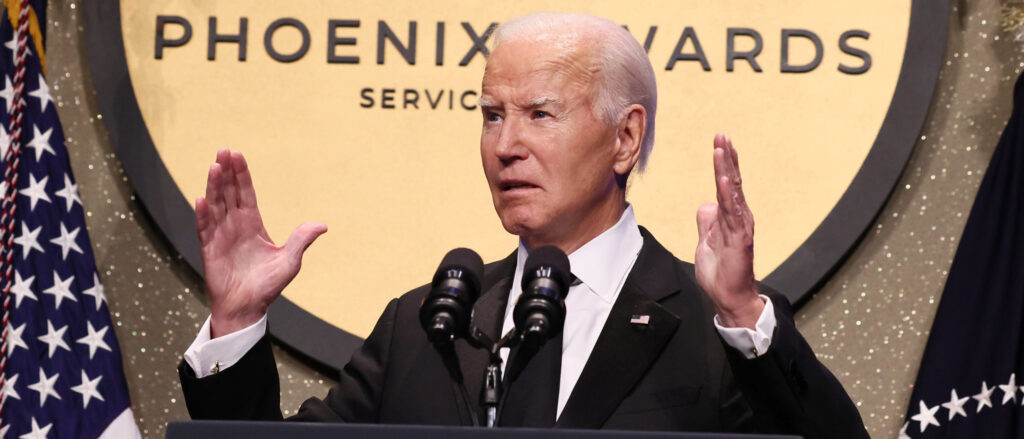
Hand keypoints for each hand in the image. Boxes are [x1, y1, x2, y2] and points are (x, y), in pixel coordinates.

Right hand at [196, 149, 326, 337]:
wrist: (248, 308)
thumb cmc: (267, 285)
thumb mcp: (290, 260)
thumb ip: (301, 240)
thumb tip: (323, 225)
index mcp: (252, 224)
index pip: (245, 193)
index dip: (242, 174)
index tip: (237, 154)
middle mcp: (234, 225)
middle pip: (228, 192)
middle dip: (226, 172)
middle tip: (223, 150)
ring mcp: (220, 236)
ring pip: (215, 205)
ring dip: (213, 186)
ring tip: (214, 166)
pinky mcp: (209, 249)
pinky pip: (204, 228)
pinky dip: (203, 214)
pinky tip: (201, 199)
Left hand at [695, 134, 763, 328]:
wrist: (728, 296)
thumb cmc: (720, 271)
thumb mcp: (705, 241)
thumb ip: (707, 222)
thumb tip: (706, 205)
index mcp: (730, 216)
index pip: (727, 184)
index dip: (724, 163)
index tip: (720, 142)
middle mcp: (739, 217)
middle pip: (732, 181)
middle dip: (727, 157)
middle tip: (721, 135)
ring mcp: (740, 226)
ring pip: (733, 192)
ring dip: (726, 169)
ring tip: (722, 148)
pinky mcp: (740, 239)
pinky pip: (733, 213)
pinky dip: (729, 195)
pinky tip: (725, 179)